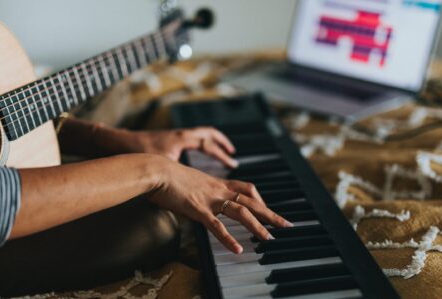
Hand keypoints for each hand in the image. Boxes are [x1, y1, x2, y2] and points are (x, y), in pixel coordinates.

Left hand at [98, 127, 238, 167]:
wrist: (120, 143)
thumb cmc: (138, 154)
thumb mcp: (161, 168)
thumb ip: (177, 180)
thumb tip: (188, 196)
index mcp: (181, 139)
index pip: (207, 144)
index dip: (221, 154)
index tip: (231, 162)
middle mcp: (180, 134)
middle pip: (208, 133)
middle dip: (221, 142)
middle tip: (231, 152)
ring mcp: (173, 135)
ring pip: (198, 133)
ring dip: (211, 141)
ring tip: (220, 150)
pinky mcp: (167, 139)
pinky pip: (189, 138)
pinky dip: (198, 144)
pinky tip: (197, 154)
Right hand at [149, 158, 292, 253]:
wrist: (156, 169)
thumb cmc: (166, 175)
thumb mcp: (188, 181)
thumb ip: (197, 190)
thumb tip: (195, 198)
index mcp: (216, 183)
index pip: (246, 189)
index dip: (260, 199)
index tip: (268, 209)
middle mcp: (218, 190)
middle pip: (251, 201)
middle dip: (270, 214)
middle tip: (286, 225)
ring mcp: (210, 199)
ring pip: (241, 212)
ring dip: (257, 226)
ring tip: (269, 239)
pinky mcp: (198, 209)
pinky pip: (217, 226)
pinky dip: (229, 238)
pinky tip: (238, 249)